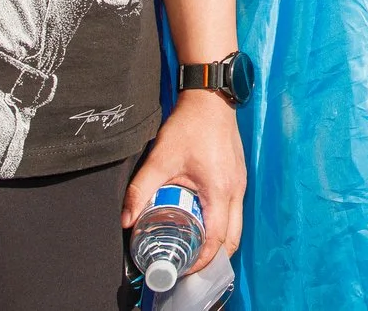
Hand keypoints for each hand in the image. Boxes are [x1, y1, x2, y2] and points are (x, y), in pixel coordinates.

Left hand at [124, 90, 246, 269]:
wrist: (210, 97)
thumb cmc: (189, 126)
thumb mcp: (160, 159)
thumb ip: (140, 189)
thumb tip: (126, 220)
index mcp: (220, 192)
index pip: (215, 241)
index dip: (200, 261)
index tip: (181, 269)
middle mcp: (236, 192)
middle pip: (232, 241)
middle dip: (212, 259)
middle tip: (188, 264)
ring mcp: (241, 184)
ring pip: (236, 227)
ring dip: (218, 242)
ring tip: (192, 247)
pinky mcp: (238, 177)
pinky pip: (235, 212)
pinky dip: (222, 225)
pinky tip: (202, 223)